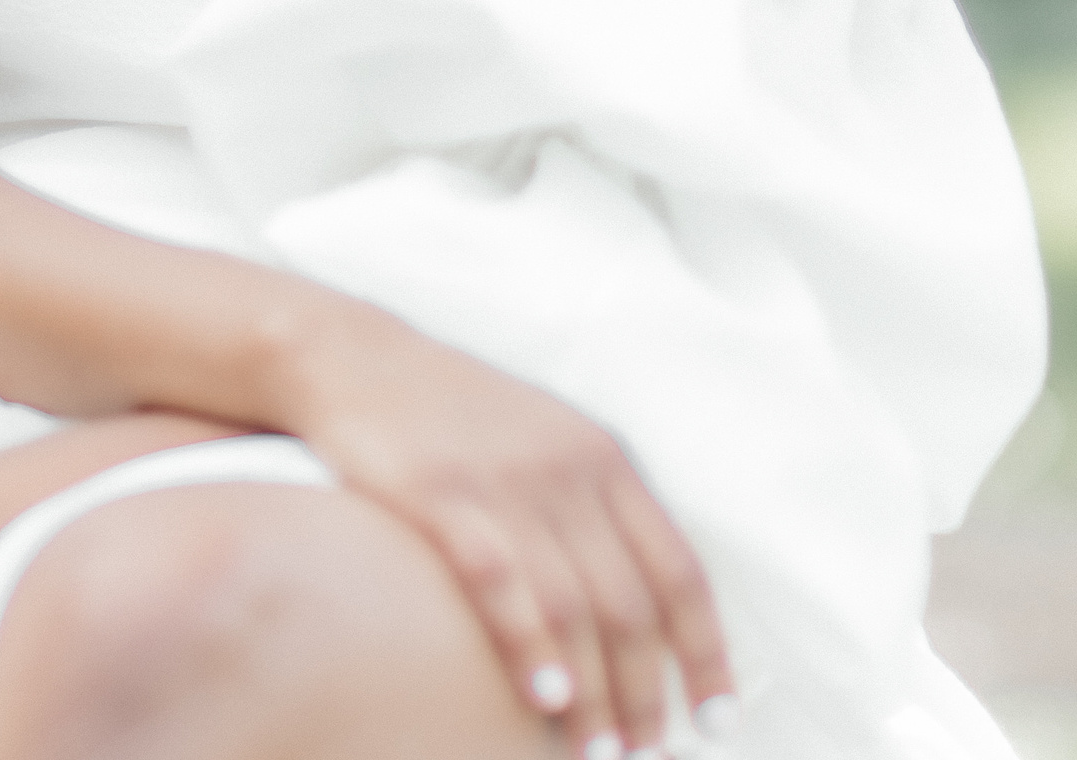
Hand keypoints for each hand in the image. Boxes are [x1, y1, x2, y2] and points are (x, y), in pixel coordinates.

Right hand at [283, 311, 736, 759]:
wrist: (358, 356)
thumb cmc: (457, 414)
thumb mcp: (548, 439)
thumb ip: (599, 508)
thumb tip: (649, 607)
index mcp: (606, 458)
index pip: (680, 571)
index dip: (707, 652)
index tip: (718, 719)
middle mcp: (568, 467)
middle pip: (631, 604)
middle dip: (644, 694)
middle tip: (640, 753)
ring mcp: (506, 480)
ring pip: (573, 607)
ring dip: (592, 694)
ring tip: (594, 753)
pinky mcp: (441, 493)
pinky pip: (501, 583)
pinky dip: (530, 648)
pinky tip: (543, 697)